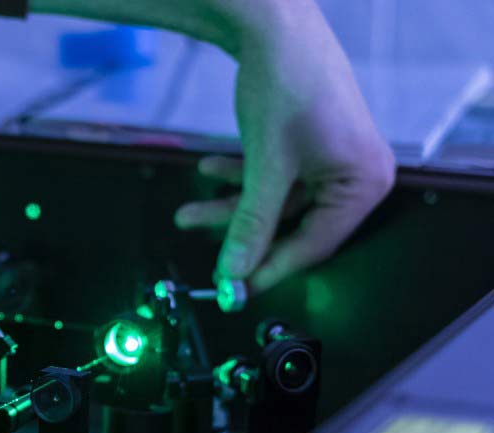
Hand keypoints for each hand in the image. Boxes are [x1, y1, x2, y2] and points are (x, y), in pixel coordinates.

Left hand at [171, 2, 394, 291]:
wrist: (275, 27)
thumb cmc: (286, 88)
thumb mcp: (266, 165)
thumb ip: (250, 224)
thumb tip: (233, 273)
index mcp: (365, 184)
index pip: (314, 245)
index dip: (268, 268)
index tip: (232, 289)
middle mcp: (357, 175)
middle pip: (293, 225)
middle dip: (241, 233)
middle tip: (206, 257)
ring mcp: (334, 159)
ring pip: (277, 200)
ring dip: (231, 206)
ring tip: (185, 212)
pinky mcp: (311, 145)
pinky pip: (276, 176)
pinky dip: (241, 177)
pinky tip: (207, 170)